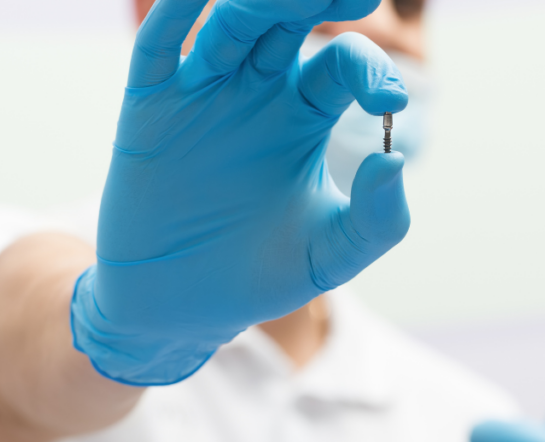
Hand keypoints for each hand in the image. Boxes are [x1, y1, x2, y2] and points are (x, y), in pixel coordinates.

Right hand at [71, 0, 410, 384]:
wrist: (177, 307)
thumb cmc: (258, 276)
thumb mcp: (330, 255)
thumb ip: (375, 219)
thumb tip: (394, 162)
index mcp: (305, 113)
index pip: (343, 63)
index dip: (371, 71)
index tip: (388, 102)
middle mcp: (256, 90)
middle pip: (288, 20)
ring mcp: (202, 93)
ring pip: (231, 25)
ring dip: (258, 2)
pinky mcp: (150, 106)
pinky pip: (159, 47)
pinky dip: (174, 13)